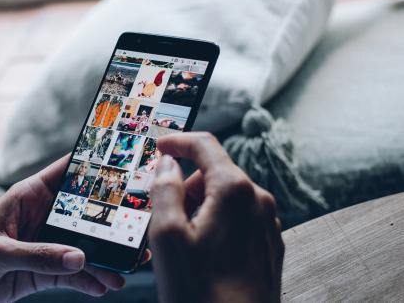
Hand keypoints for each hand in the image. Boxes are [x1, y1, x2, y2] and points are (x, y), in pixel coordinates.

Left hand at [0, 156, 129, 301]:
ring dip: (104, 258)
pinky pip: (71, 275)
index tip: (127, 164)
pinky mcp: (41, 272)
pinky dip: (88, 281)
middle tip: (137, 227)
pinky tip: (104, 286)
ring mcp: (44, 246)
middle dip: (109, 221)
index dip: (96, 165)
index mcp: (28, 196)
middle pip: (83, 214)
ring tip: (126, 268)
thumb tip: (79, 257)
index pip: (67, 172)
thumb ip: (38, 255)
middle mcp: (42, 217)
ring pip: (82, 247)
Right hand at [149, 133, 283, 302]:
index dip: (179, 142)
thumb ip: (165, 189)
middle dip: (188, 187)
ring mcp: (267, 223)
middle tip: (168, 218)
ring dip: (202, 208)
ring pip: (226, 197)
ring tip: (187, 244)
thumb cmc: (202, 292)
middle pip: (215, 173)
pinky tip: (205, 254)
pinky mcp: (268, 243)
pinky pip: (238, 218)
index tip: (161, 146)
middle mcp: (258, 201)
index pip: (205, 146)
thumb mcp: (167, 236)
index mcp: (235, 191)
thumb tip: (168, 163)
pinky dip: (217, 224)